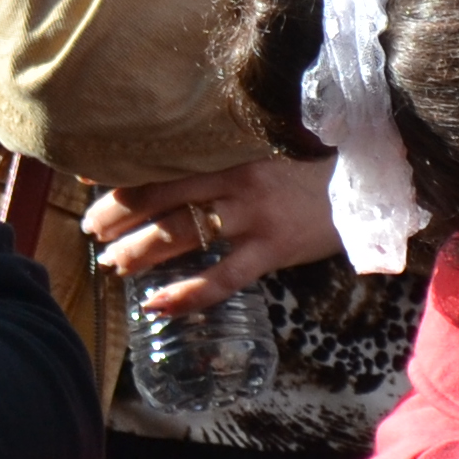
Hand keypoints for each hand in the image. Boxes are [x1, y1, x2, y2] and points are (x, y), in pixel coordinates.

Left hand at [87, 156, 339, 309]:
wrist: (370, 185)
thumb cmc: (312, 167)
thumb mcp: (265, 153)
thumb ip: (225, 162)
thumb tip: (175, 173)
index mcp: (231, 154)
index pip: (165, 163)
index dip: (124, 174)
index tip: (88, 181)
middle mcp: (237, 182)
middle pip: (162, 199)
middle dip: (120, 217)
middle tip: (92, 231)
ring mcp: (254, 218)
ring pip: (182, 235)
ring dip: (141, 253)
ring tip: (115, 265)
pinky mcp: (272, 251)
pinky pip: (220, 279)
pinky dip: (185, 295)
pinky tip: (157, 304)